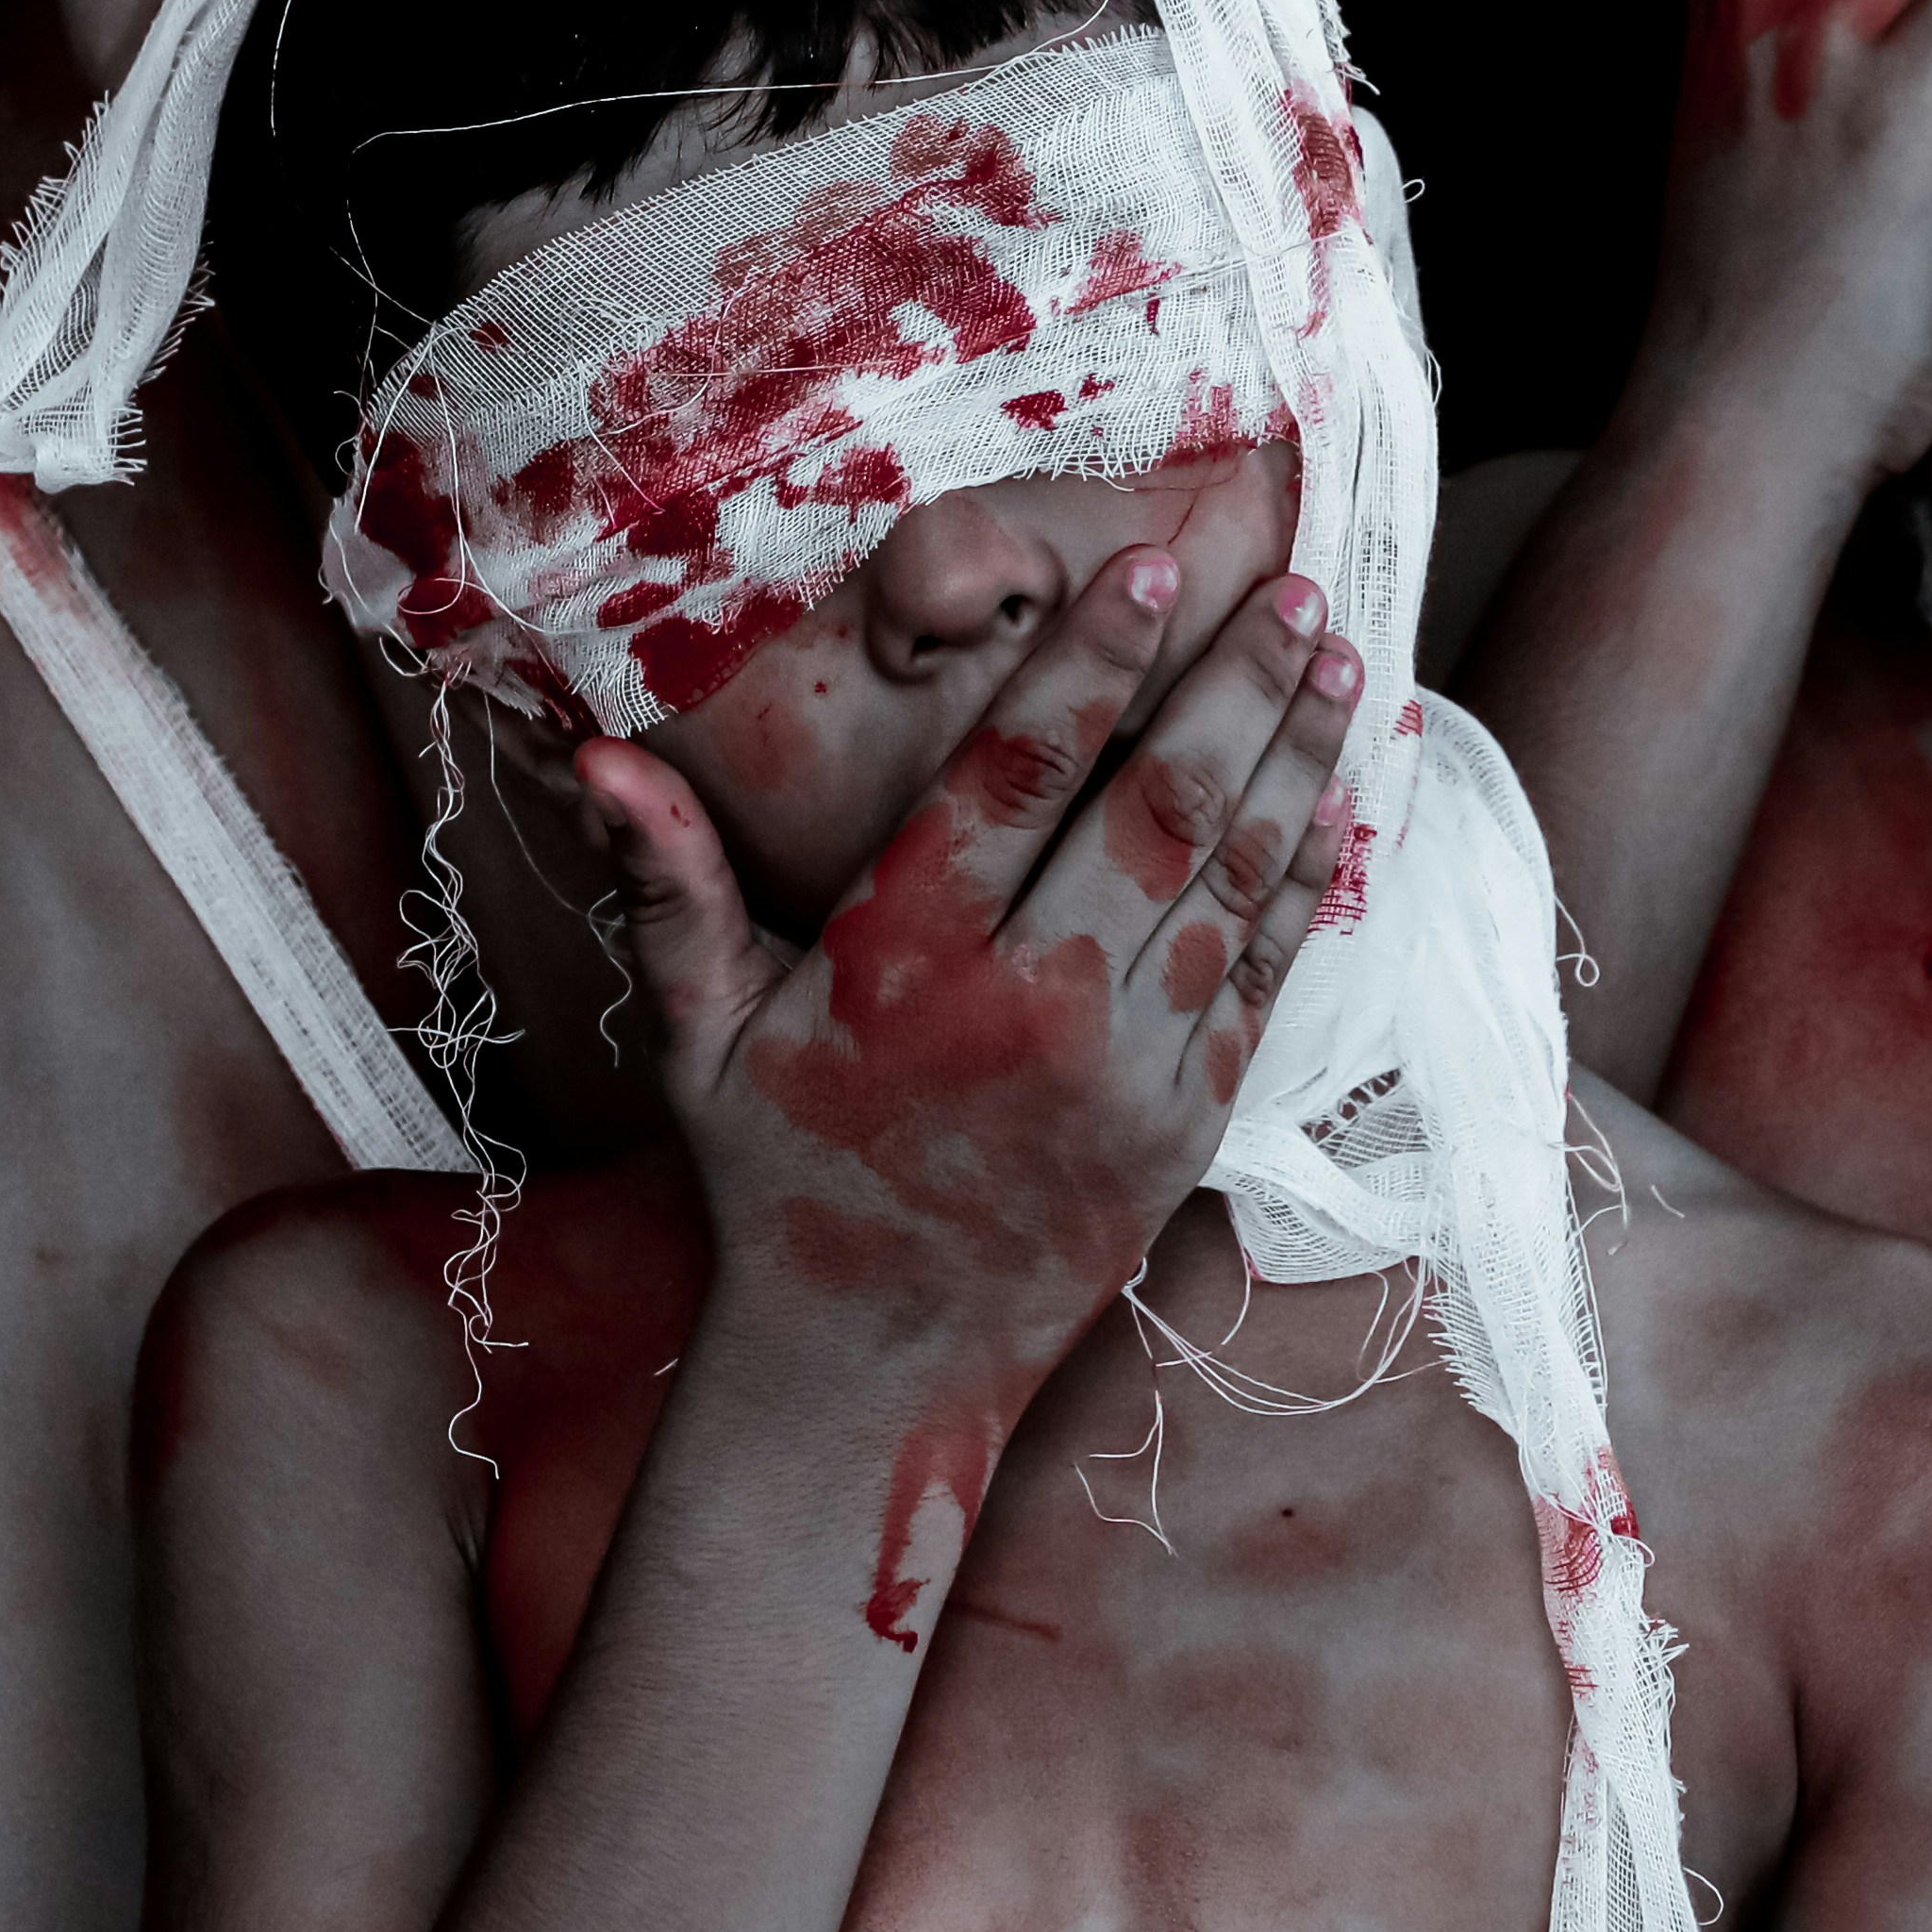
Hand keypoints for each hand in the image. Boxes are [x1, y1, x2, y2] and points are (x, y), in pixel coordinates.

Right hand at [568, 555, 1365, 1383]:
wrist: (878, 1364)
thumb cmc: (781, 1174)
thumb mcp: (702, 1034)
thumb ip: (671, 884)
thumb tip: (598, 759)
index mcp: (909, 961)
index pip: (1016, 774)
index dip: (1092, 662)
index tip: (1158, 567)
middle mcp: (1030, 1005)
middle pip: (1156, 808)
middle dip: (1232, 686)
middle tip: (1292, 590)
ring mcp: (1125, 1067)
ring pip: (1230, 877)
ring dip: (1293, 759)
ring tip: (1333, 660)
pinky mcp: (1187, 1120)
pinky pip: (1263, 971)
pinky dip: (1306, 873)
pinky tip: (1333, 791)